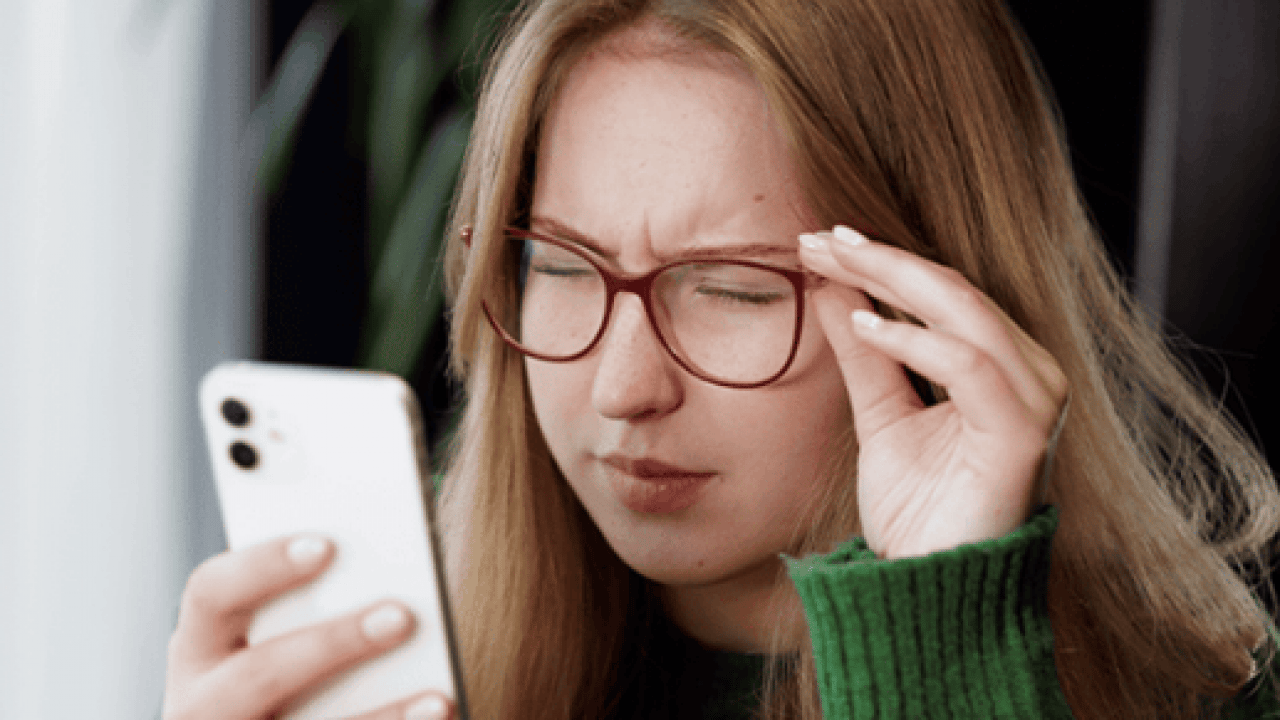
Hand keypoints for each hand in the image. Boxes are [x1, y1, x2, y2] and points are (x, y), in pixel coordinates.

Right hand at [163, 535, 455, 719]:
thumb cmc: (283, 671)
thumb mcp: (271, 637)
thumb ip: (309, 604)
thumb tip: (390, 572)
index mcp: (199, 647)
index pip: (211, 592)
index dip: (264, 565)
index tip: (327, 545)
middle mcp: (203, 703)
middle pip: (258, 674)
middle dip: (332, 645)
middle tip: (402, 616)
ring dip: (379, 717)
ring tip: (437, 698)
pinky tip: (437, 716)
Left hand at [800, 226, 1069, 559]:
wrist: (931, 590)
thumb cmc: (916, 511)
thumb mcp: (880, 415)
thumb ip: (865, 354)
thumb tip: (831, 286)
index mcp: (1001, 366)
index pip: (942, 292)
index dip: (881, 260)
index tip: (819, 240)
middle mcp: (1027, 374)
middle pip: (953, 289)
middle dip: (880, 257)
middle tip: (818, 238)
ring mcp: (1033, 401)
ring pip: (965, 311)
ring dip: (893, 278)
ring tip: (831, 263)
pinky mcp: (1022, 434)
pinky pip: (970, 365)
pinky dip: (916, 339)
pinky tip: (866, 324)